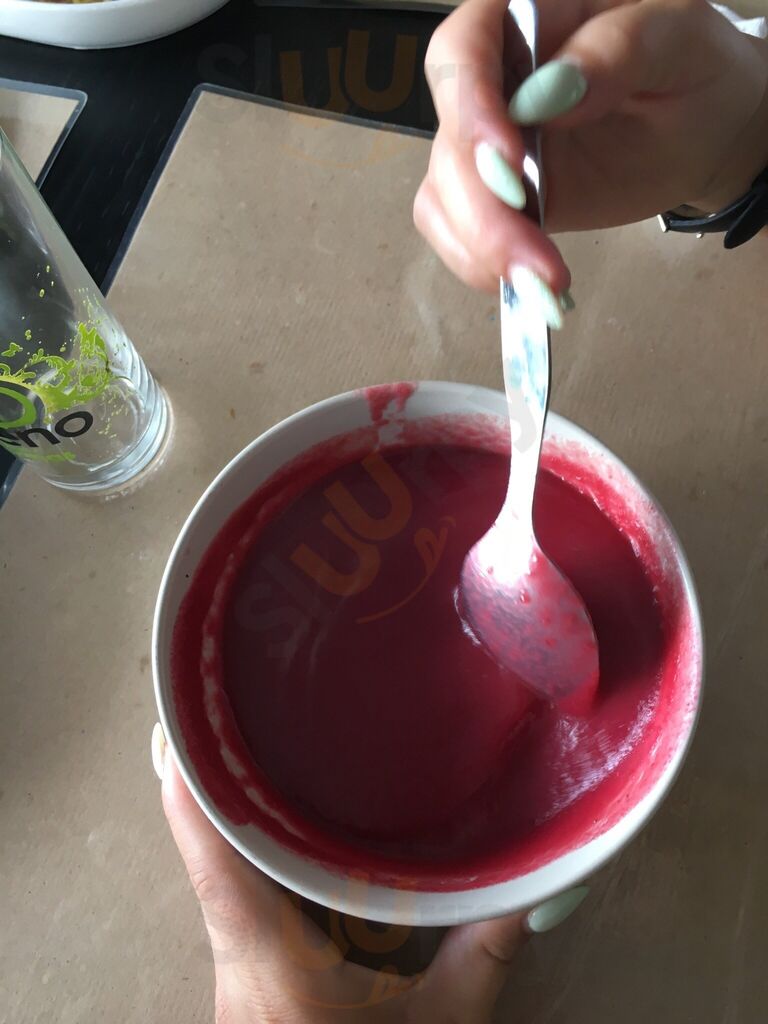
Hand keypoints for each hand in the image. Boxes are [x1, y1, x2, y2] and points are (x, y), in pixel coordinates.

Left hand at [157, 731, 529, 1022]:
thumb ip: (483, 956)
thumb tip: (530, 882)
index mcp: (274, 963)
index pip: (216, 870)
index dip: (191, 798)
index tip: (181, 731)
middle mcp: (239, 956)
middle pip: (213, 853)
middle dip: (221, 781)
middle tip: (236, 703)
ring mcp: (238, 965)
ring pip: (224, 870)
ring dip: (237, 810)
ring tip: (258, 734)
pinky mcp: (250, 970)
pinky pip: (243, 891)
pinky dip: (256, 845)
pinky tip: (285, 811)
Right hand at [414, 0, 767, 296]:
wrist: (705, 129)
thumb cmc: (691, 69)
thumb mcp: (676, 41)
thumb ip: (617, 50)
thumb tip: (552, 91)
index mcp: (526, 19)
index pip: (462, 50)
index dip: (469, 107)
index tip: (507, 163)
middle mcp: (492, 81)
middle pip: (449, 142)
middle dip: (483, 209)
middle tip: (532, 260)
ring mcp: (487, 145)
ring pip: (443, 196)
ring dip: (483, 249)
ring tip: (543, 287)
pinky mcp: (495, 198)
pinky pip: (458, 233)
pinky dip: (482, 265)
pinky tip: (529, 286)